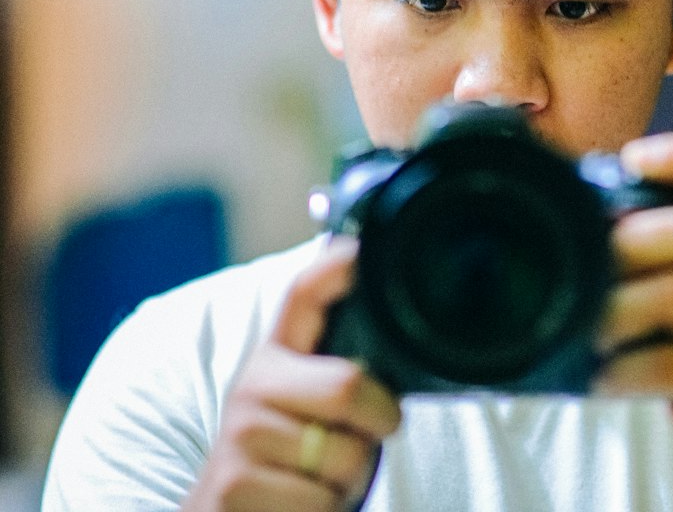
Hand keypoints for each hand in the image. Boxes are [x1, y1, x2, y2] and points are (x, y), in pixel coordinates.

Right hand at [182, 238, 400, 511]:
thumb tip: (381, 324)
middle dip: (377, 425)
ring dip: (349, 482)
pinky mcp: (232, 486)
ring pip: (345, 454)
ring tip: (319, 481)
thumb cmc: (285, 466)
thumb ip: (339, 374)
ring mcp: (239, 434)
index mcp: (276, 357)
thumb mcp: (309, 410)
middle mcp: (252, 384)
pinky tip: (297, 508)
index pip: (303, 295)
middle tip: (359, 441)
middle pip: (349, 384)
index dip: (335, 266)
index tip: (359, 247)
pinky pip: (321, 503)